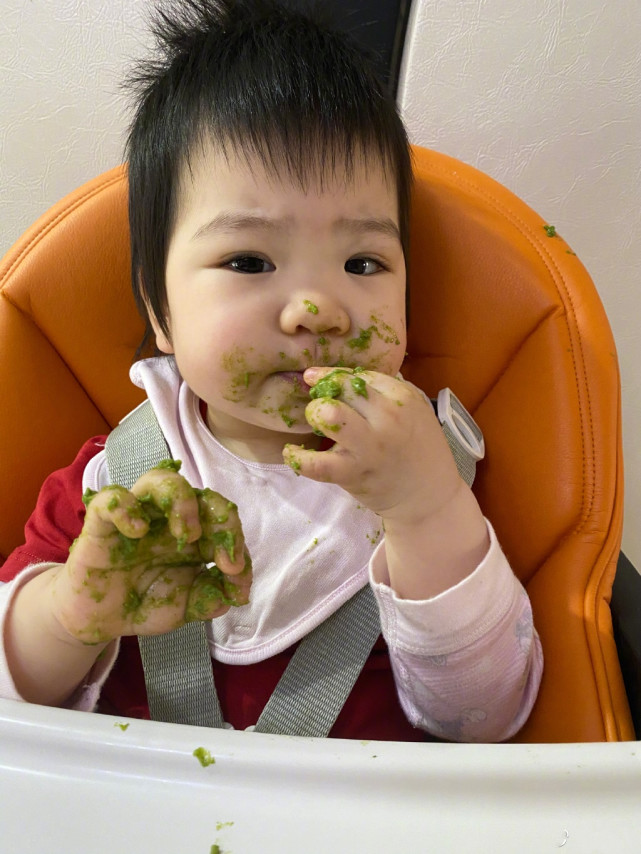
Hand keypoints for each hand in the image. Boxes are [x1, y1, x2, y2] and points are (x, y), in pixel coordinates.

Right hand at [49, 463, 251, 644]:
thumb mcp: (185, 607)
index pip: (224, 523)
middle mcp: (169, 519)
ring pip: (159, 480)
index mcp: (195, 535)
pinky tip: (138, 531)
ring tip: (187, 534)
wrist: (100, 619)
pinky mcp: (103, 523)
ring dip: (181, 501)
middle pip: (201, 494)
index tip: (237, 582)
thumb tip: (231, 595)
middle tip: (224, 559)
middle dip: (222, 520)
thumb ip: (209, 599)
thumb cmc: (146, 601)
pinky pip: (112, 499)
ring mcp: (137, 516)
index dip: (238, 548)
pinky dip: (126, 508)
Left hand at [284, 368, 488, 598]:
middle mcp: (387, 418)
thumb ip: (383, 391)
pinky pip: (315, 463)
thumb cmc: (419, 449)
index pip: (356, 376)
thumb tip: (340, 376)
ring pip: (328, 416)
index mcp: (401, 397)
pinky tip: (292, 452)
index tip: (317, 380)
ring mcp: (369, 447)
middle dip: (323, 393)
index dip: (332, 377)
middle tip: (321, 405)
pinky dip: (297, 457)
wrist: (431, 496)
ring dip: (314, 415)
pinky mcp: (353, 474)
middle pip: (341, 388)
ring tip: (315, 424)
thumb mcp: (413, 410)